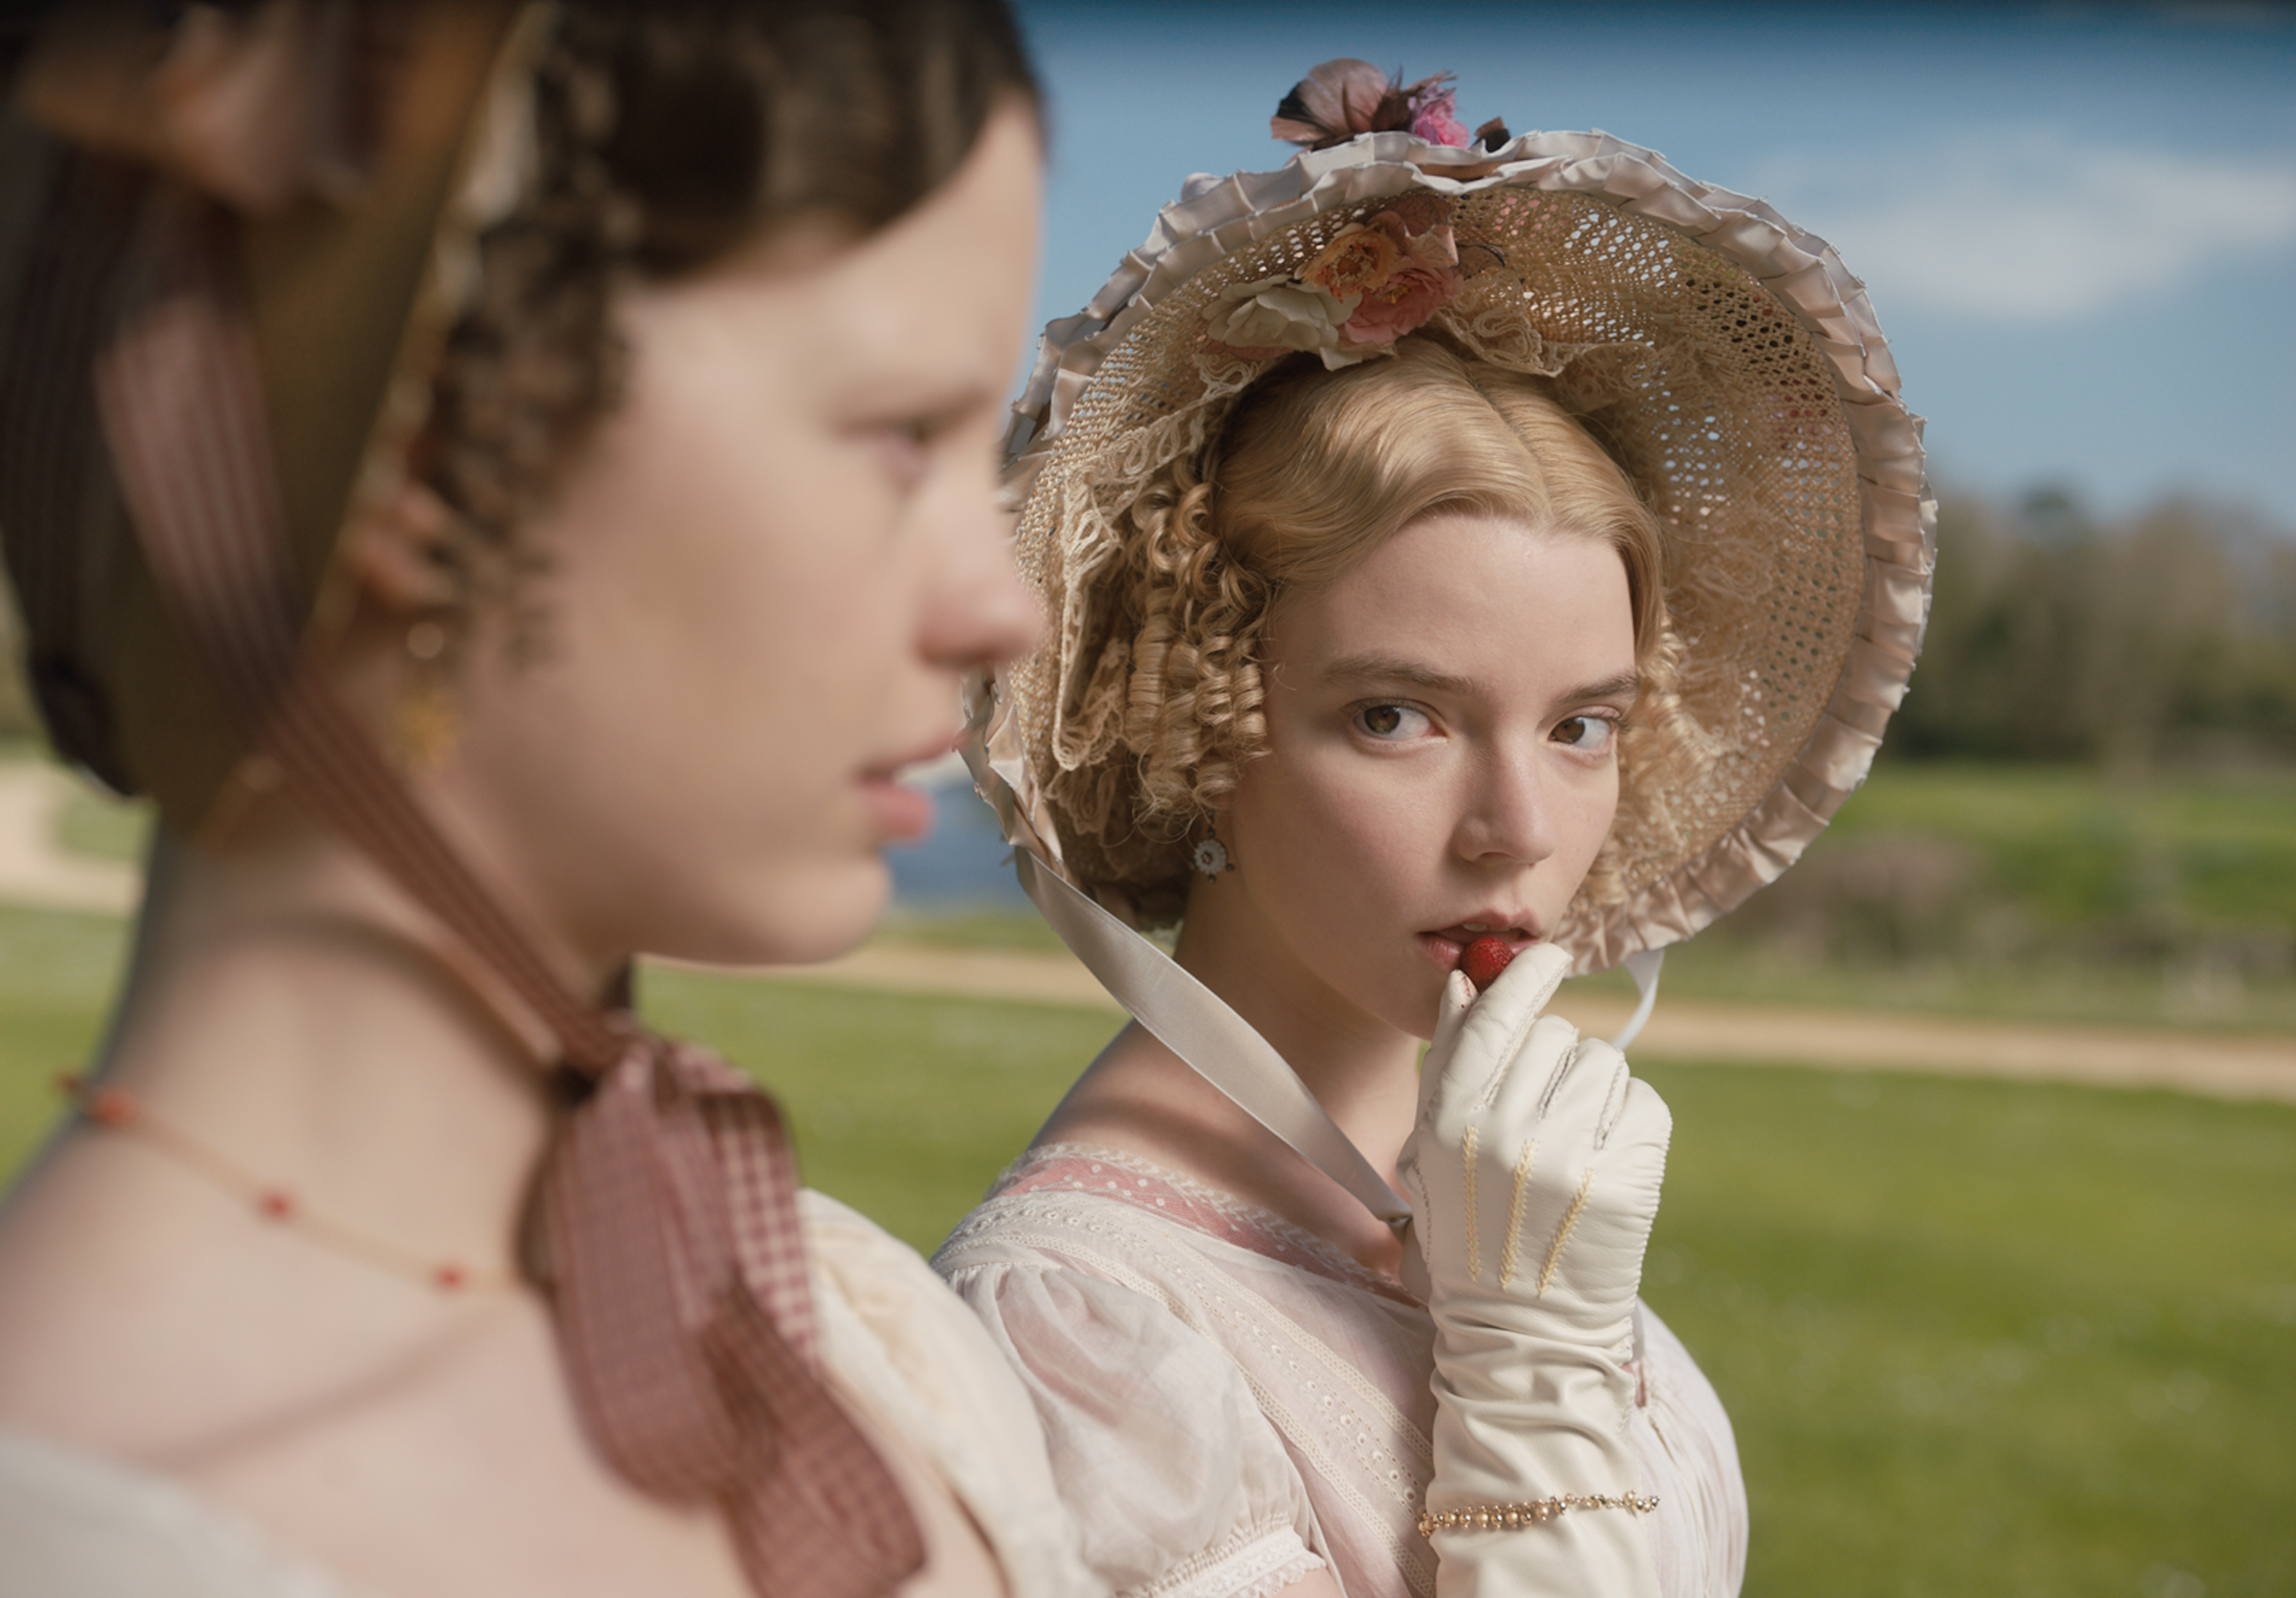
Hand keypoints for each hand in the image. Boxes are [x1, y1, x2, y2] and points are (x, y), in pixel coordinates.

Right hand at [1395, 943, 1670, 1596]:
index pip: (1492, 1014)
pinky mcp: (1627, 1179)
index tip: (1546, 956)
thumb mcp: (1433, 1153)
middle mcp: (1505, 1131)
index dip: (1524, 976)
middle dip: (1556, 1061)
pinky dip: (1633, 1125)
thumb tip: (1464, 980)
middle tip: (1548, 1114)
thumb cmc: (1473, 1237)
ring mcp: (1569, 1155)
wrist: (1524, 1335)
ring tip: (1575, 1149)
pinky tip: (1608, 1165)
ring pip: (1604, 1064)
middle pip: (1553, 1035)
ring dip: (1595, 1093)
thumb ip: (1448, 1066)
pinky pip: (1644, 1104)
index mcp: (1448, 1121)